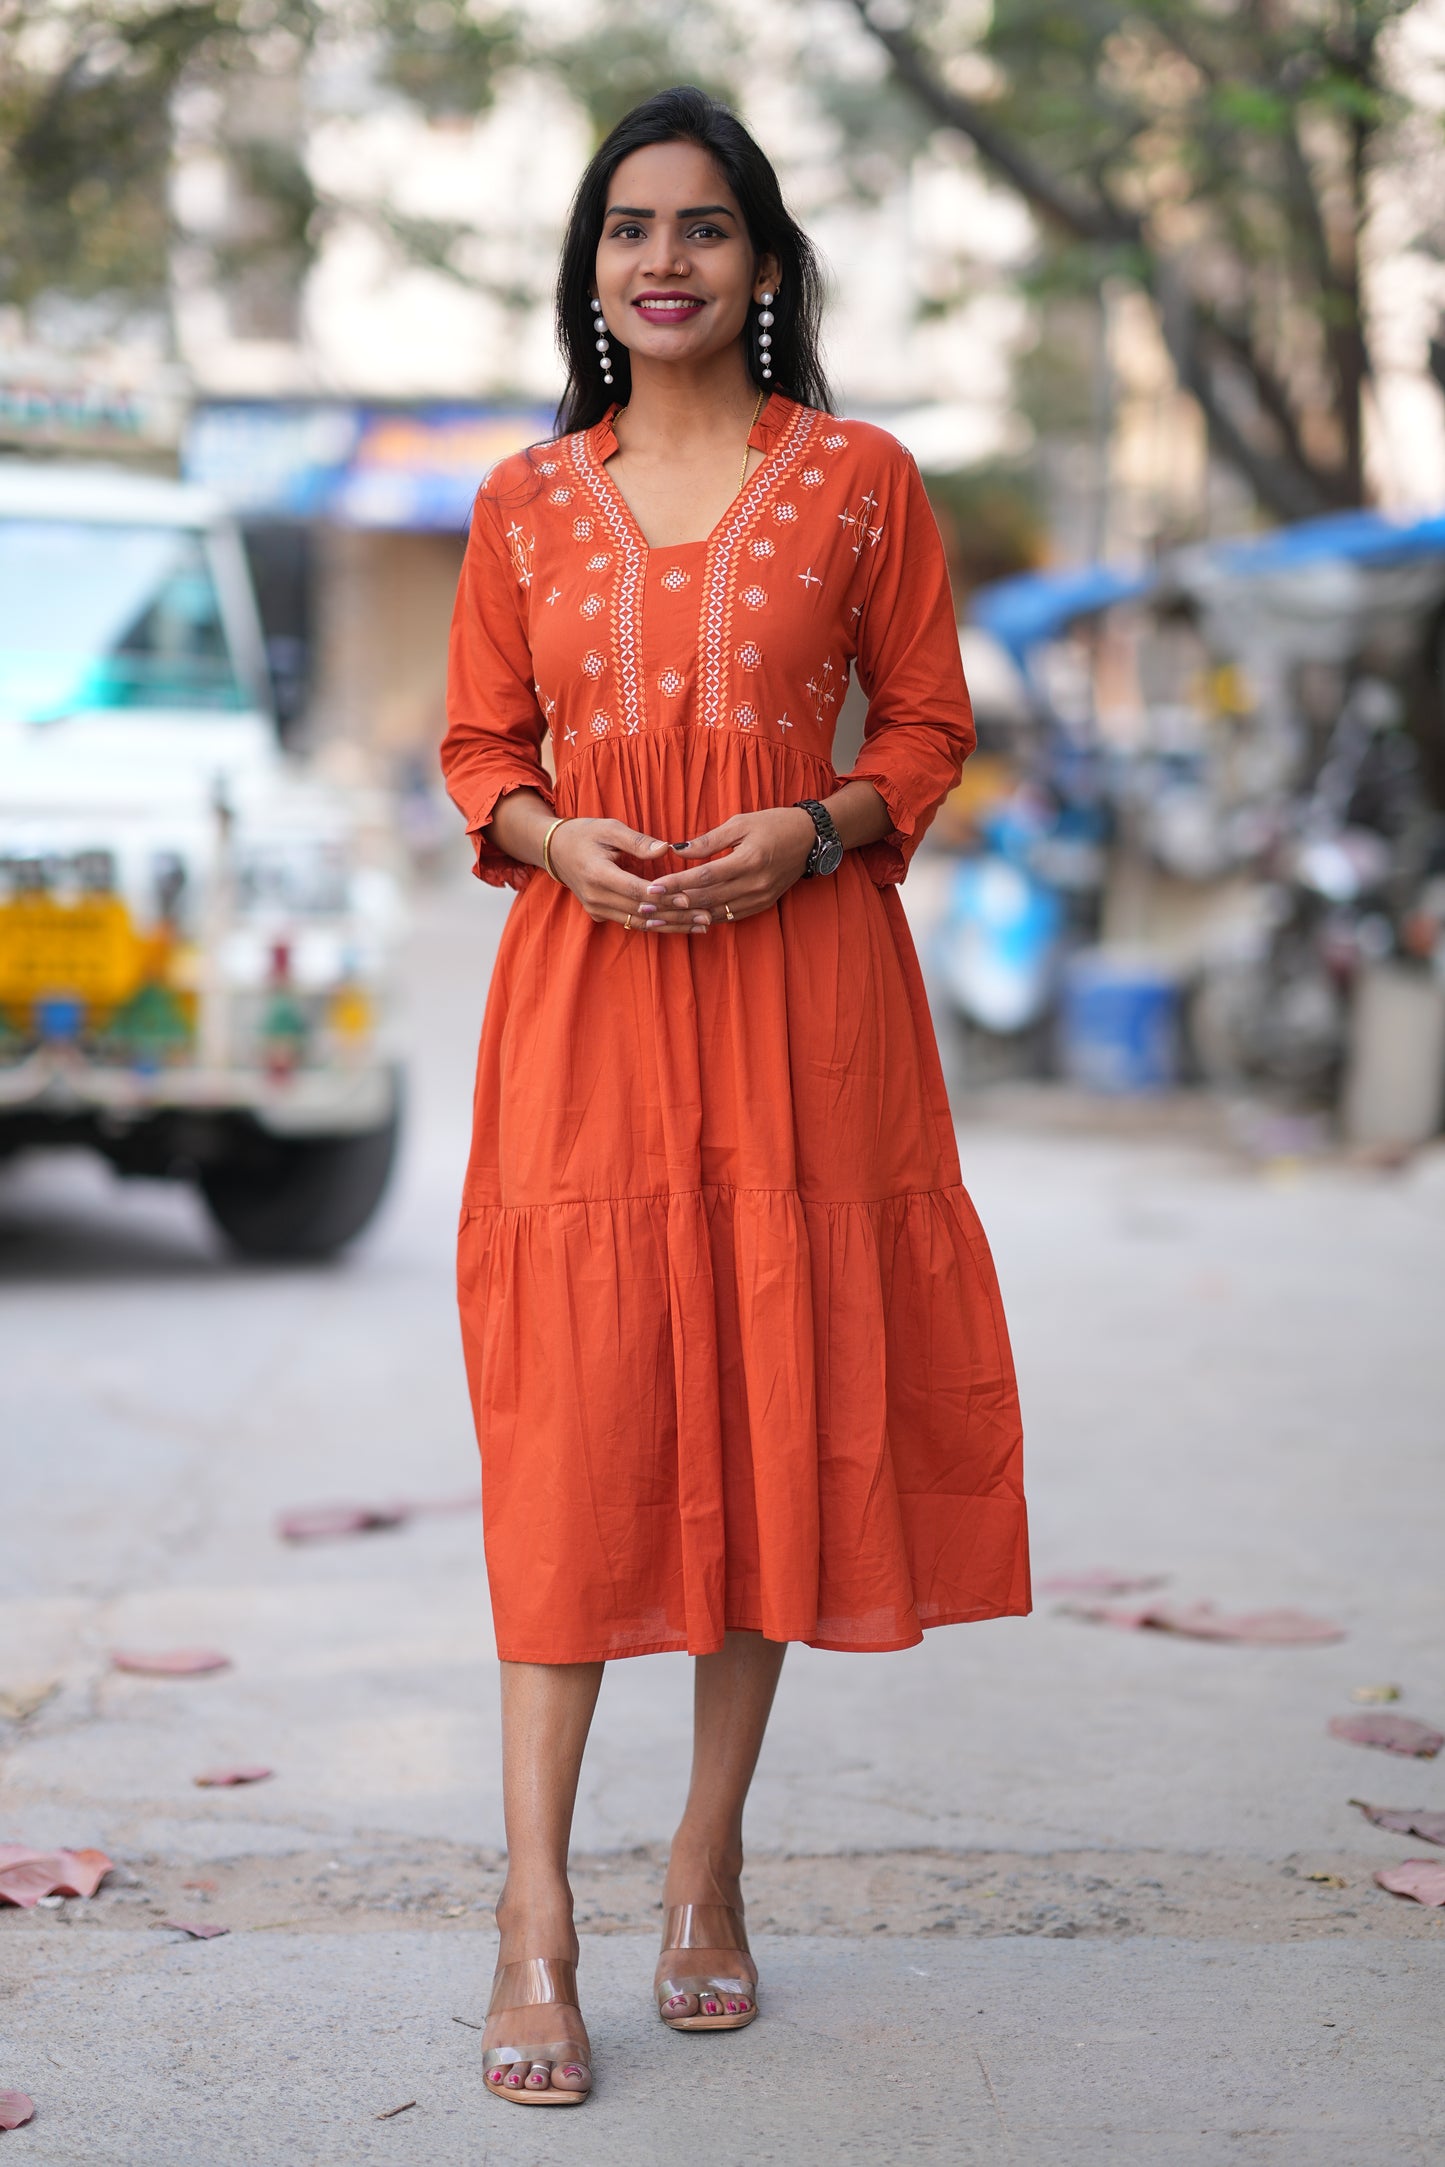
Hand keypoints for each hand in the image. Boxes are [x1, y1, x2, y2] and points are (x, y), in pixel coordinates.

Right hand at [548, 818, 709, 932]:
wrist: (555, 850)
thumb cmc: (584, 834)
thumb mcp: (610, 828)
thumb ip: (638, 841)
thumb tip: (666, 849)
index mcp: (598, 874)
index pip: (636, 890)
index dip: (663, 896)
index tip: (688, 899)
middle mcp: (596, 897)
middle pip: (642, 912)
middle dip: (676, 916)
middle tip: (707, 917)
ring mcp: (597, 909)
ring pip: (639, 923)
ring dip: (672, 926)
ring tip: (700, 926)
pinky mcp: (600, 914)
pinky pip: (632, 923)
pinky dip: (657, 925)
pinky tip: (680, 926)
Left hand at [639, 807, 816, 926]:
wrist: (810, 839)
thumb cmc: (773, 824)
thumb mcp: (740, 823)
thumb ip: (708, 840)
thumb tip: (677, 851)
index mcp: (749, 860)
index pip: (705, 877)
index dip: (676, 884)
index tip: (651, 888)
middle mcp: (755, 884)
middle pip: (707, 899)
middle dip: (673, 905)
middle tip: (645, 909)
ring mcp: (760, 898)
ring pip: (715, 913)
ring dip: (684, 918)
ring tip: (658, 920)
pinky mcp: (762, 905)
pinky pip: (730, 917)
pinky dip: (706, 920)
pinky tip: (685, 921)